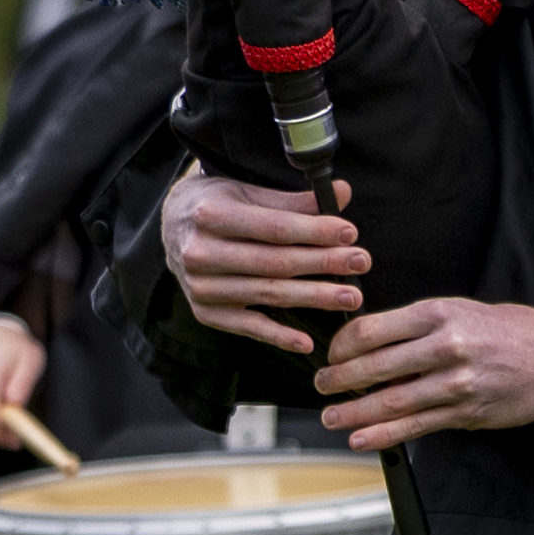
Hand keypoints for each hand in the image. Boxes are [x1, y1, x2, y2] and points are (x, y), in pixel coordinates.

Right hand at [160, 167, 370, 352]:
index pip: (274, 228)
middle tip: (361, 263)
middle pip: (275, 262)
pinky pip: (248, 328)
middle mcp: (202, 253)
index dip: (314, 231)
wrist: (172, 227)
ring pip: (268, 294)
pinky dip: (278, 336)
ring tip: (350, 296)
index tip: (350, 233)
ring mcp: (202, 287)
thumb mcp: (249, 193)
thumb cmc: (218, 205)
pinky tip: (307, 342)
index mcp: (212, 215)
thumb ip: (294, 201)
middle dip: (323, 263)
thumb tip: (343, 193)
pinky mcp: (206, 312)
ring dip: (313, 297)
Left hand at [313, 296, 533, 449]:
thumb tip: (371, 343)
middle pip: (375, 366)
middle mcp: (446, 346)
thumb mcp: (463, 310)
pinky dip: (383, 435)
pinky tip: (361, 438)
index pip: (373, 330)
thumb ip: (418, 326)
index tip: (332, 355)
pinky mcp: (468, 413)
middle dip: (339, 380)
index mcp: (439, 313)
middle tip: (322, 386)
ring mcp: (457, 383)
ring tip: (331, 417)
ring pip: (391, 402)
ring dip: (353, 412)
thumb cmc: (511, 330)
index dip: (342, 346)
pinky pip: (416, 426)